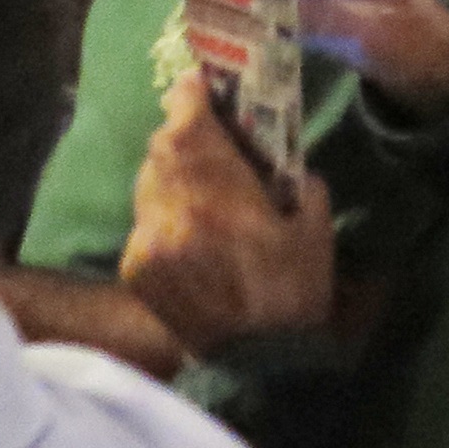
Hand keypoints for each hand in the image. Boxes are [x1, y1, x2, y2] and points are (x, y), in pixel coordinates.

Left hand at [120, 72, 336, 356]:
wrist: (260, 364)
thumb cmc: (296, 288)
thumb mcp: (313, 221)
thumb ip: (291, 174)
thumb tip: (272, 147)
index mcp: (219, 193)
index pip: (187, 121)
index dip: (191, 95)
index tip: (201, 83)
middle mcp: (173, 210)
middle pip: (162, 147)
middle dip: (183, 135)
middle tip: (205, 136)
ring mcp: (147, 240)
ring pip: (148, 182)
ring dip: (170, 175)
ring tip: (197, 187)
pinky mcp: (135, 268)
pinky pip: (143, 222)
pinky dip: (162, 217)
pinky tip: (188, 232)